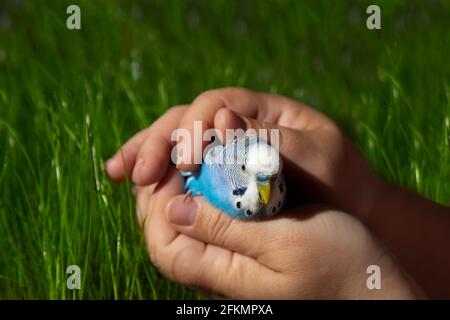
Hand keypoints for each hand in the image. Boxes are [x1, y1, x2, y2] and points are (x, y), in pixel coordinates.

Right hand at [106, 87, 378, 219]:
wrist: (349, 204)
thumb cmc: (338, 178)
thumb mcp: (316, 155)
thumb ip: (271, 140)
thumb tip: (221, 123)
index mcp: (260, 109)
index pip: (213, 105)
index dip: (192, 129)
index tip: (183, 163)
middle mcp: (235, 123)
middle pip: (184, 119)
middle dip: (156, 143)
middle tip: (134, 173)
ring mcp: (222, 147)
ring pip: (175, 140)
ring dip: (144, 155)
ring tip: (117, 172)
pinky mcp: (216, 173)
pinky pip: (181, 168)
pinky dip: (156, 175)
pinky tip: (135, 186)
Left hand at [134, 166, 415, 298]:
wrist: (368, 285)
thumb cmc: (337, 263)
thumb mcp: (284, 242)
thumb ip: (226, 228)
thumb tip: (176, 207)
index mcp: (217, 274)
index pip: (160, 238)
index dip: (159, 194)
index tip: (180, 156)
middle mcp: (214, 273)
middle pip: (165, 230)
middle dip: (164, 186)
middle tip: (182, 147)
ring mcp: (226, 263)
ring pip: (183, 223)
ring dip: (183, 186)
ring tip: (197, 152)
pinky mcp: (241, 252)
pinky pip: (207, 221)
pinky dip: (205, 192)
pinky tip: (218, 170)